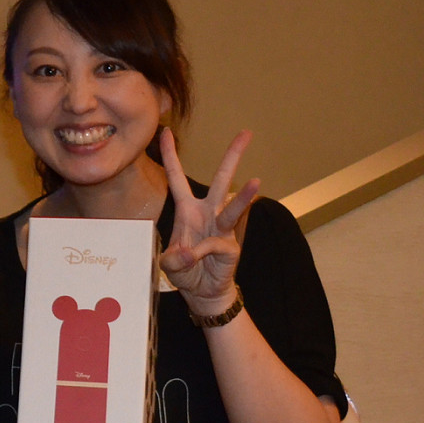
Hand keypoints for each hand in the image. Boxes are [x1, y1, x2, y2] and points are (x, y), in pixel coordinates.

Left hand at [158, 128, 259, 315]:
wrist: (201, 291)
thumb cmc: (184, 270)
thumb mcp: (167, 263)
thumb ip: (172, 258)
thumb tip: (188, 253)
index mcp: (187, 210)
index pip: (177, 178)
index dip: (172, 155)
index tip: (166, 131)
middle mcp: (207, 213)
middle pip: (221, 180)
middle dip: (232, 157)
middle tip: (246, 133)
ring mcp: (221, 228)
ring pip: (233, 206)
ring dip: (245, 197)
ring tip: (257, 182)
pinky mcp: (230, 246)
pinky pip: (216, 245)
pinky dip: (202, 253)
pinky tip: (196, 259)